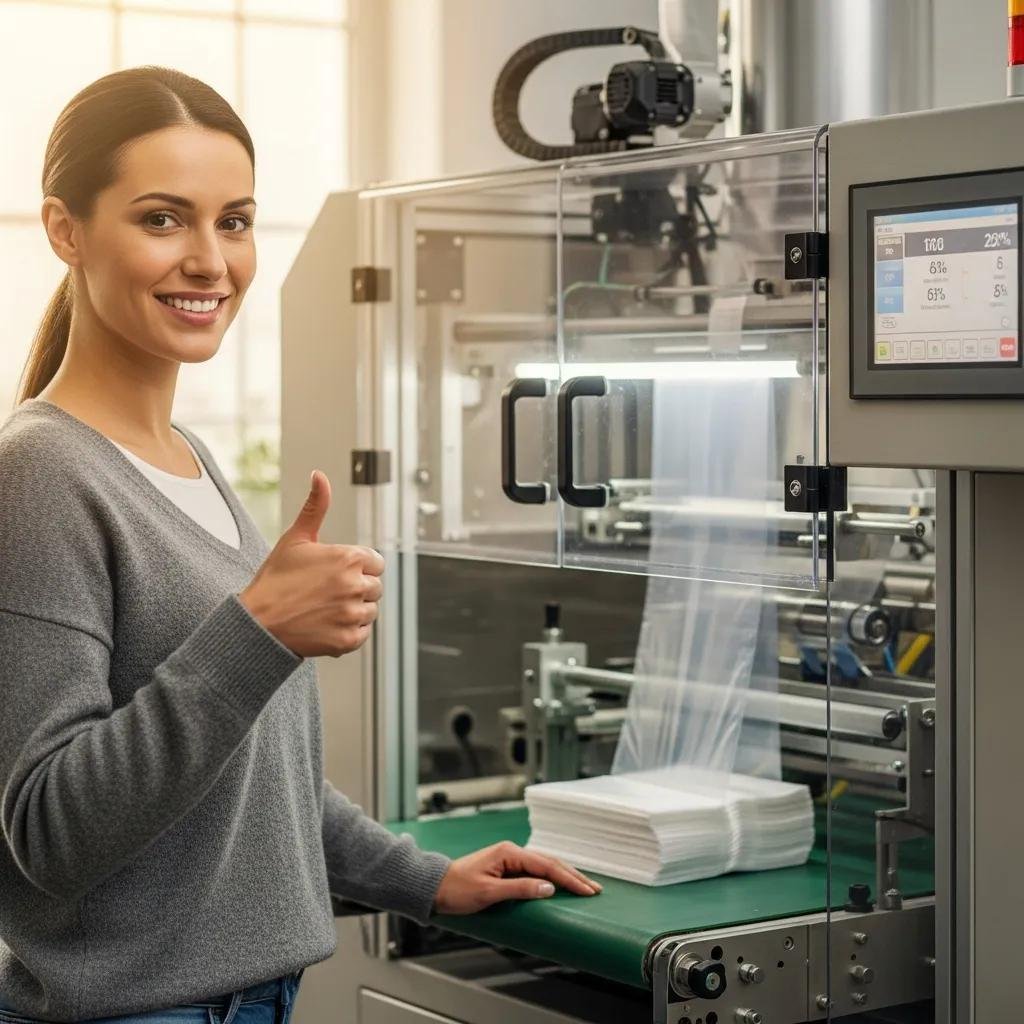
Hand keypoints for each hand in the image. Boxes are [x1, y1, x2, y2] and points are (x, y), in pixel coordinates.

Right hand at [239, 470, 383, 657]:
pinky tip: (325, 624)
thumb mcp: (296, 538)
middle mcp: (355, 585)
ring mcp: (352, 614)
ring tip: (324, 608)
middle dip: (357, 588)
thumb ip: (316, 506)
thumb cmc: (275, 579)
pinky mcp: (348, 640)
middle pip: (375, 587)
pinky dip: (348, 631)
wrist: (257, 622)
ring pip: (370, 611)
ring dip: (354, 610)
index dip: (357, 567)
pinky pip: (362, 634)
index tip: (336, 573)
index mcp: (349, 558)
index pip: (376, 562)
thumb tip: (320, 476)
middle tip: (327, 592)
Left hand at [433, 840, 601, 914]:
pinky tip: (561, 884)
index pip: (547, 865)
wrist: (435, 887)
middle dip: (573, 876)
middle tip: (595, 889)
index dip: (569, 878)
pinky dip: (551, 877)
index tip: (587, 890)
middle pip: (550, 862)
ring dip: (565, 876)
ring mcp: (509, 858)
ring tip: (585, 886)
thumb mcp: (488, 892)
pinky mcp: (506, 868)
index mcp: (509, 852)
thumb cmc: (457, 890)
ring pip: (544, 865)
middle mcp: (512, 852)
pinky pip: (535, 871)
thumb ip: (520, 889)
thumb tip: (549, 888)